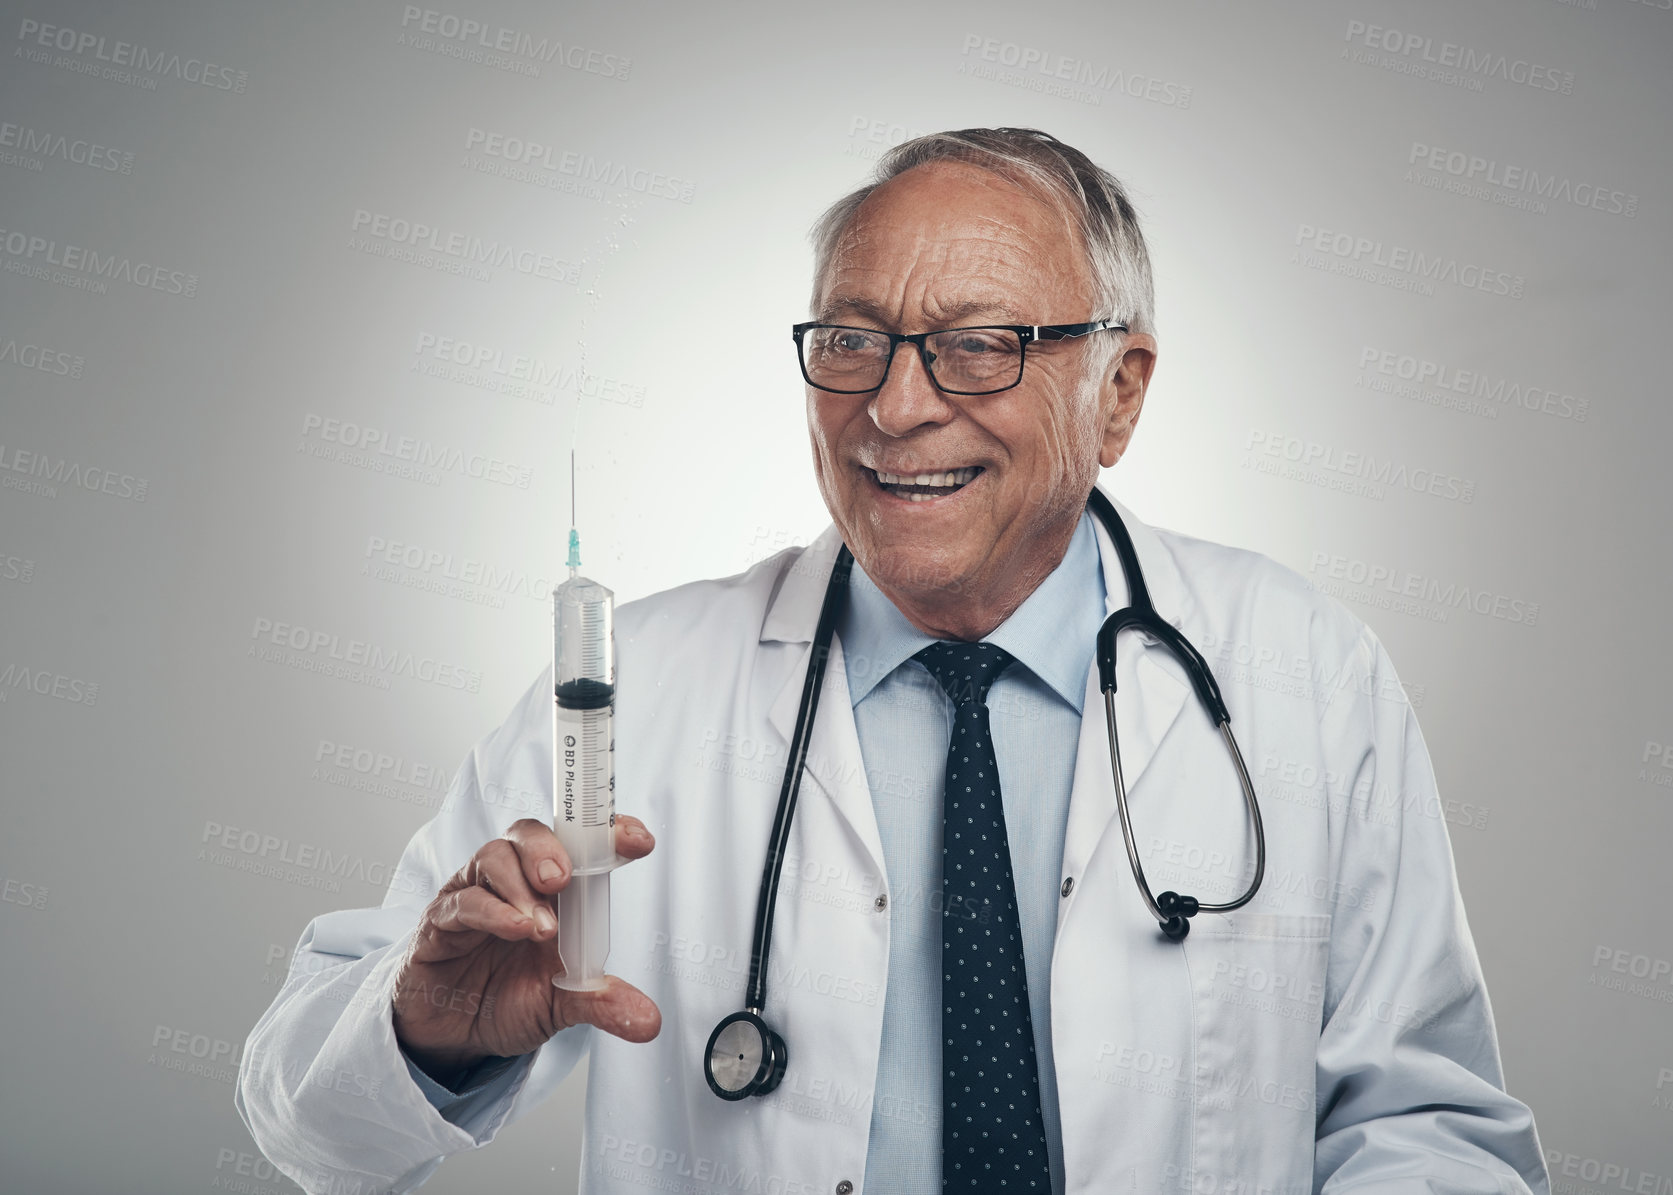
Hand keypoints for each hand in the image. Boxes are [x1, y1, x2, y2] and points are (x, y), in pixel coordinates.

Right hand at [392, 816, 659, 1085]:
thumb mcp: (562, 1005)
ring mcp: (473, 896)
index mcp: (551, 892)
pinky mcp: (440, 923)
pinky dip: (491, 911)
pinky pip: (461, 902)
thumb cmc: (508, 1001)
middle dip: (550, 848)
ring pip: (493, 857)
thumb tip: (649, 1022)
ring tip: (542, 928)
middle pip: (528, 834)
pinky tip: (515, 930)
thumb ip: (601, 1003)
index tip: (639, 841)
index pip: (578, 845)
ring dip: (520, 885)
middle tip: (565, 880)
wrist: (454, 1037)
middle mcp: (512, 883)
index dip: (607, 834)